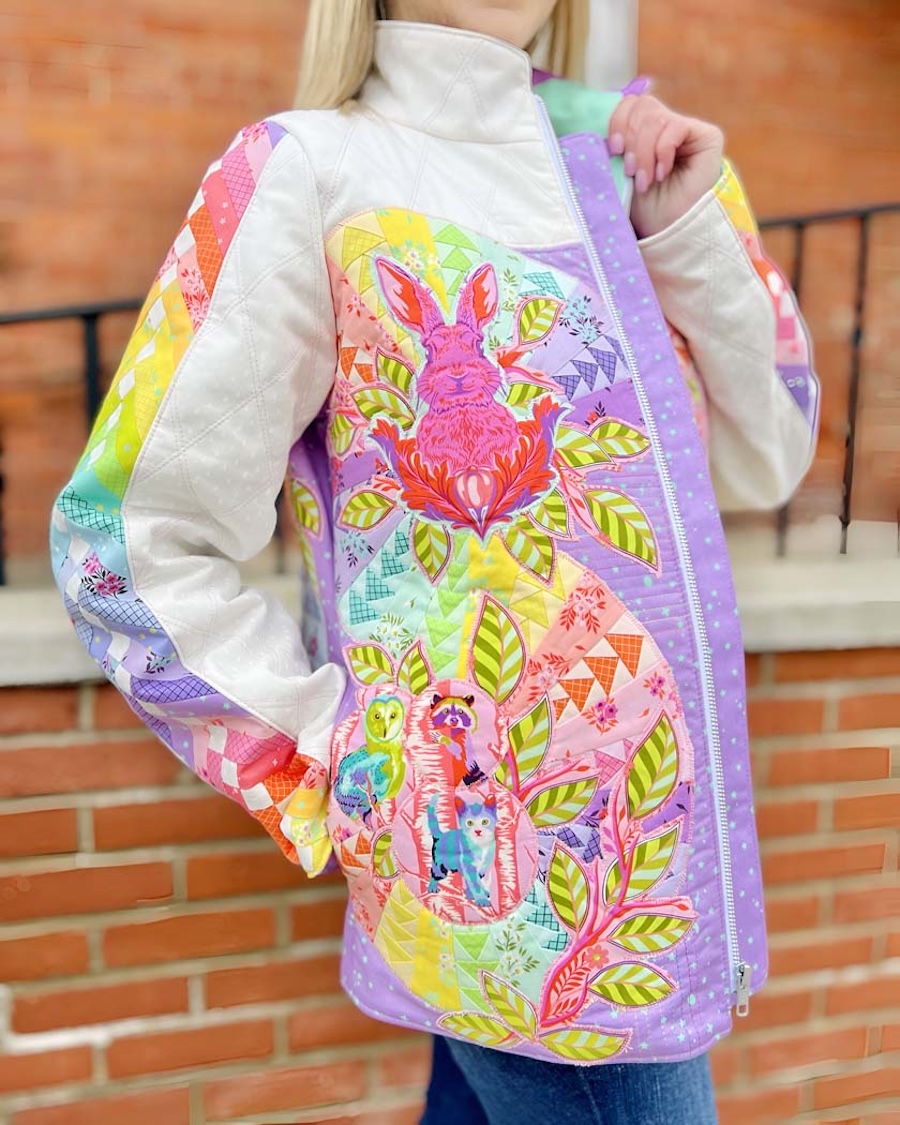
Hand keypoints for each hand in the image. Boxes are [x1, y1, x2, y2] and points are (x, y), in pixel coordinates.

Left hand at [608, 95, 724, 239]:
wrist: (667, 231)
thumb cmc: (644, 208)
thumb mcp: (622, 172)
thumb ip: (618, 143)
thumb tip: (602, 120)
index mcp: (645, 132)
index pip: (630, 104)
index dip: (619, 121)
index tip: (614, 150)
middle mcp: (667, 127)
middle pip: (643, 106)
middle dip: (632, 141)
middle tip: (631, 172)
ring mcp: (688, 130)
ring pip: (656, 117)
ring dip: (644, 152)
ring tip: (644, 180)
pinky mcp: (707, 136)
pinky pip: (675, 127)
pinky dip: (662, 151)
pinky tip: (662, 173)